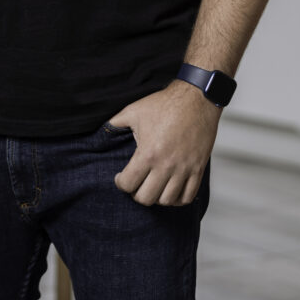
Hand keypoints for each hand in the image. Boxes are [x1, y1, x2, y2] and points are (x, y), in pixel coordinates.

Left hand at [108, 80, 220, 206]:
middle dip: (136, 193)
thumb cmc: (164, 104)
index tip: (120, 178)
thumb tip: (102, 132)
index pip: (128, 184)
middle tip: (135, 184)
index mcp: (148, 153)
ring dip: (156, 197)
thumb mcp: (134, 110)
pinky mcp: (198, 169)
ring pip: (166, 201)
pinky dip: (177, 199)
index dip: (120, 183)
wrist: (196, 99)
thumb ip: (115, 124)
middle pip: (146, 198)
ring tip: (152, 186)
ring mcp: (184, 169)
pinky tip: (170, 189)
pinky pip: (188, 197)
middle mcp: (166, 165)